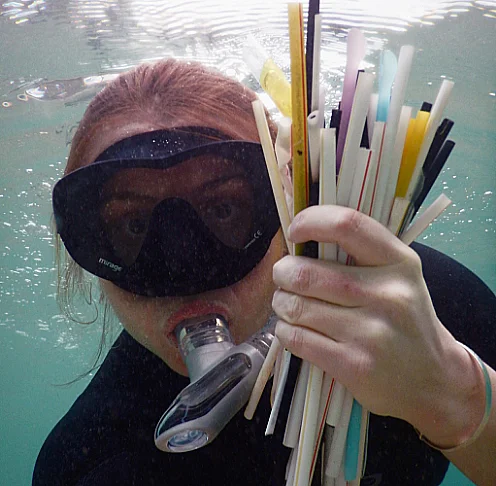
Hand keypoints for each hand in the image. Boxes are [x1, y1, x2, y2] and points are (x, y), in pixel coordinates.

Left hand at [272, 205, 483, 444]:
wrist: (434, 380)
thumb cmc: (405, 322)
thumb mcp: (399, 279)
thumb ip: (359, 256)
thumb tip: (301, 238)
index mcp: (399, 262)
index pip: (346, 225)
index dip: (309, 222)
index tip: (294, 232)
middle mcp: (388, 295)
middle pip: (306, 273)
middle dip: (282, 273)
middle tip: (283, 277)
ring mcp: (371, 333)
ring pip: (296, 306)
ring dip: (281, 303)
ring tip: (287, 304)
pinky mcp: (354, 365)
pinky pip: (296, 337)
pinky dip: (285, 330)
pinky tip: (293, 328)